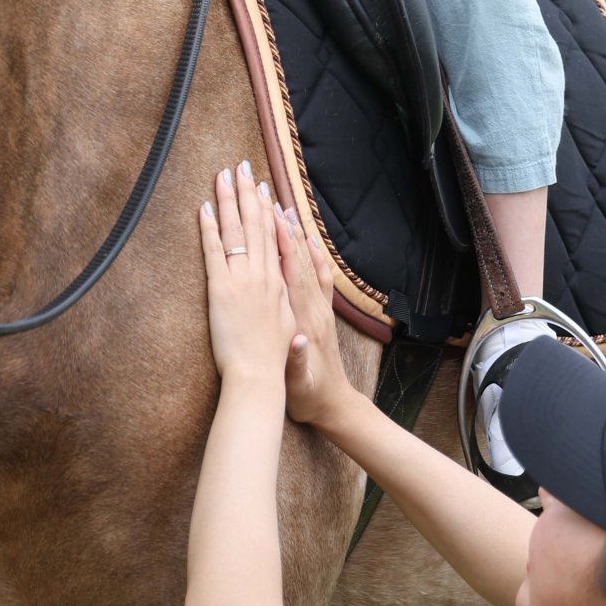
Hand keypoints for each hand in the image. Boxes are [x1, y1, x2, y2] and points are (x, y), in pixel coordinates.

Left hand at [199, 163, 294, 387]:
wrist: (260, 376)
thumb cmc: (275, 358)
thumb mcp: (290, 323)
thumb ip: (286, 297)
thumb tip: (286, 280)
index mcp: (278, 281)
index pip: (273, 236)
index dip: (268, 209)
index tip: (264, 187)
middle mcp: (262, 274)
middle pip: (255, 224)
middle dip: (249, 192)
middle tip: (243, 167)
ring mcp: (242, 279)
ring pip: (236, 230)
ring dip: (229, 200)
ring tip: (224, 175)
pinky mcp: (221, 289)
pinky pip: (213, 251)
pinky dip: (209, 228)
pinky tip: (205, 207)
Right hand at [273, 208, 352, 431]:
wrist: (335, 407)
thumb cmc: (309, 398)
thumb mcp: (298, 386)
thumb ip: (294, 363)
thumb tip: (293, 343)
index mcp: (304, 322)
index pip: (292, 275)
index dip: (282, 245)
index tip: (270, 216)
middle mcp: (314, 309)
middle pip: (298, 260)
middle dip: (284, 229)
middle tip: (270, 199)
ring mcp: (321, 310)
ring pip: (307, 264)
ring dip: (295, 236)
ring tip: (284, 208)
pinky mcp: (323, 314)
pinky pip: (319, 277)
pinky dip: (313, 255)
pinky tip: (308, 238)